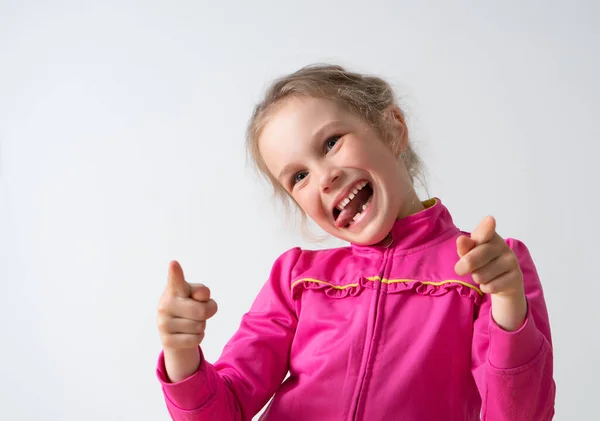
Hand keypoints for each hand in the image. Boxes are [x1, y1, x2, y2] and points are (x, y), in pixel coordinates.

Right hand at [157, 261, 217, 350]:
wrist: (175, 332)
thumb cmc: (190, 306)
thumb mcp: (197, 296)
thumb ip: (202, 293)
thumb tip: (199, 297)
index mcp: (174, 289)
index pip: (176, 280)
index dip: (175, 272)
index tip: (174, 263)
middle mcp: (165, 304)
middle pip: (202, 311)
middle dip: (207, 312)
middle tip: (200, 311)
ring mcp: (163, 323)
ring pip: (199, 326)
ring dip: (201, 325)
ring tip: (190, 322)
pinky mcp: (167, 340)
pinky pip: (196, 339)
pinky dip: (198, 337)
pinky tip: (187, 333)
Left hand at [454, 216, 526, 330]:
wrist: (504, 280)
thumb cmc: (482, 261)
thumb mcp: (470, 253)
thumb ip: (465, 248)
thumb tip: (461, 240)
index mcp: (489, 235)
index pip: (485, 231)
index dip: (486, 227)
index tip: (490, 220)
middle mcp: (502, 245)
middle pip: (473, 259)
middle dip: (464, 266)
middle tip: (460, 269)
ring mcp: (511, 261)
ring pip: (480, 276)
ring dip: (477, 278)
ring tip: (484, 274)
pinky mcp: (516, 276)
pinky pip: (490, 287)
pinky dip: (486, 287)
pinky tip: (492, 282)